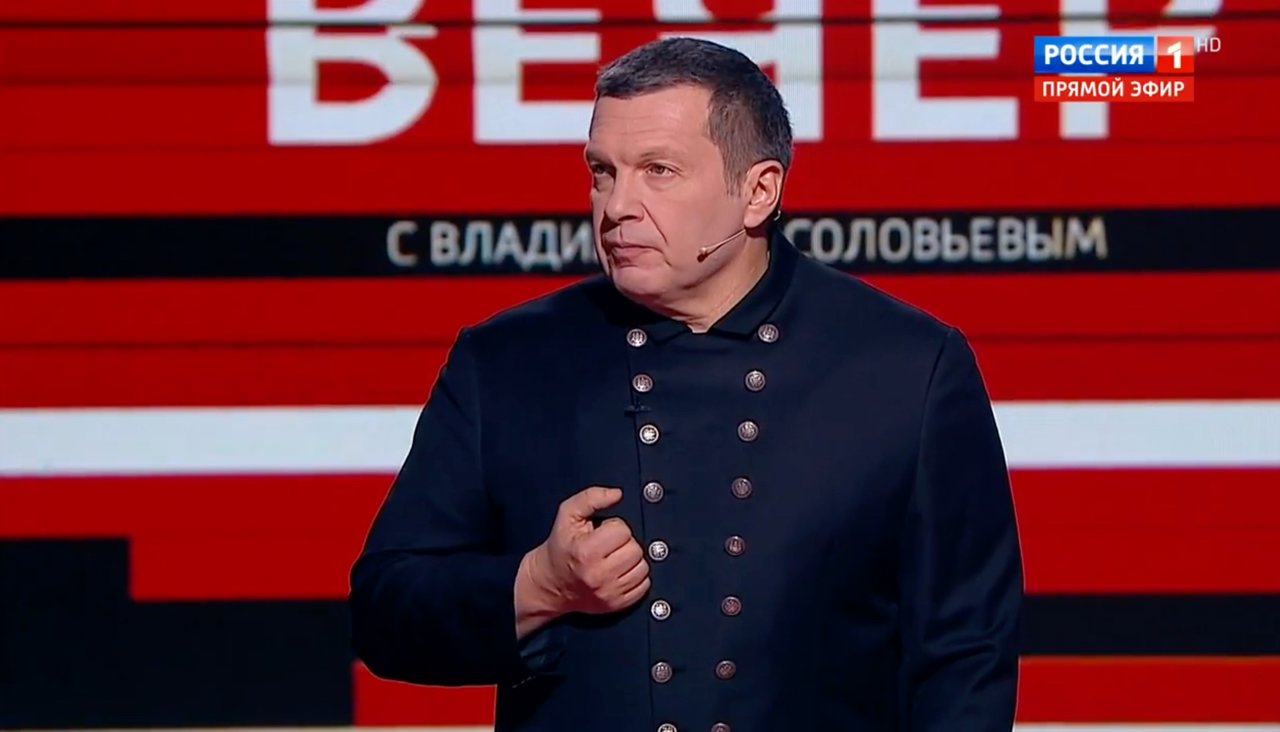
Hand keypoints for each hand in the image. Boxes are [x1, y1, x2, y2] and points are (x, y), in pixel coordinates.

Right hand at [525, 486, 650, 616]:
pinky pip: (644, 586)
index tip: (600, 533)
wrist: (550, 583)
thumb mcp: (568, 515)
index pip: (623, 530)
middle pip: (635, 549)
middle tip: (607, 546)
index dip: (613, 527)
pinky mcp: (616, 605)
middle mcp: (599, 575)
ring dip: (631, 561)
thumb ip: (591, 498)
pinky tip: (619, 572)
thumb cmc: (561, 546)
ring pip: (643, 568)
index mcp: (586, 551)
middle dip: (624, 544)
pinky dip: (635, 577)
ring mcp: (608, 593)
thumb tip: (617, 494)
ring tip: (613, 559)